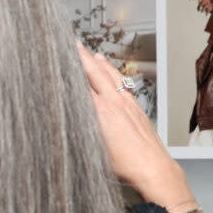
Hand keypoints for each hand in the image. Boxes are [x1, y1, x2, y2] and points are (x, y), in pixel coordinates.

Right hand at [76, 43, 190, 210]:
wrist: (152, 168)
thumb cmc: (123, 165)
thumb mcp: (92, 148)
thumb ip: (80, 129)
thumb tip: (69, 117)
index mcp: (100, 111)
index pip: (79, 83)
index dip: (68, 69)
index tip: (60, 57)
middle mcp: (114, 102)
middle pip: (96, 72)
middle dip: (83, 57)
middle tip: (74, 44)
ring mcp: (128, 103)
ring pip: (112, 76)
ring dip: (101, 64)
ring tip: (94, 55)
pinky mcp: (137, 109)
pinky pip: (123, 85)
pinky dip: (116, 76)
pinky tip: (116, 77)